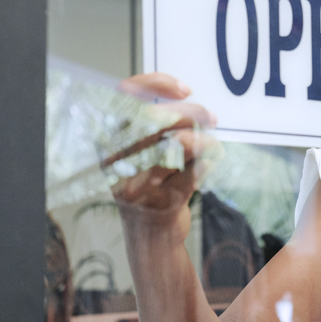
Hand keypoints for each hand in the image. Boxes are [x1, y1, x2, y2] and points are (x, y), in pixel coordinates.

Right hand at [111, 73, 216, 223]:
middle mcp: (116, 160)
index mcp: (108, 141)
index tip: (185, 90)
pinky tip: (208, 164)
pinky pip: (194, 171)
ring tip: (212, 144)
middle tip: (211, 117)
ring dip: (205, 141)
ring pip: (180, 144)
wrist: (149, 237)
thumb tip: (188, 99)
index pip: (125, 96)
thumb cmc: (147, 186)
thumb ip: (154, 125)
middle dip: (192, 113)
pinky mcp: (161, 203)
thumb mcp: (139, 152)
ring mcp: (137, 183)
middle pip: (158, 118)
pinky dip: (207, 164)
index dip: (157, 83)